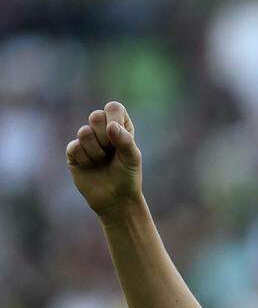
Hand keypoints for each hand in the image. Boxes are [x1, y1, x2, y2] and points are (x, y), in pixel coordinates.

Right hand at [66, 101, 142, 216]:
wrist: (115, 199)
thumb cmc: (128, 176)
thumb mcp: (132, 158)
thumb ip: (125, 140)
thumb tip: (110, 126)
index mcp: (120, 127)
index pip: (113, 107)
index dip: (114, 119)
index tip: (119, 136)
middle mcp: (102, 130)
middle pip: (95, 116)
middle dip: (105, 137)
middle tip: (111, 151)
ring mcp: (86, 140)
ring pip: (84, 132)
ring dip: (96, 151)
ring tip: (102, 161)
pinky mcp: (74, 152)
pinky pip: (75, 147)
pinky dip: (86, 159)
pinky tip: (91, 166)